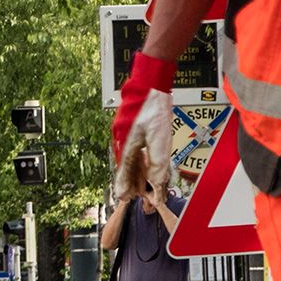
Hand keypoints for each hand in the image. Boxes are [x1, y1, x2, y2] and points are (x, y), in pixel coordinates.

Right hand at [113, 58, 179, 197]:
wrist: (150, 82)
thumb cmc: (152, 106)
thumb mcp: (159, 140)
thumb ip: (158, 164)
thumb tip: (157, 184)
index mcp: (125, 144)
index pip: (123, 173)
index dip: (124, 186)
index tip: (123, 198)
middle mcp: (120, 139)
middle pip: (124, 166)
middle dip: (130, 181)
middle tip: (135, 194)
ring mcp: (123, 132)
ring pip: (128, 158)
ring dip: (134, 171)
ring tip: (139, 182)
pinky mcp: (129, 126)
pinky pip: (131, 148)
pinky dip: (136, 159)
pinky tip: (142, 161)